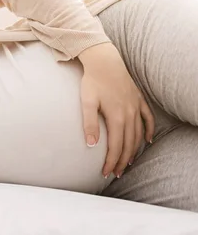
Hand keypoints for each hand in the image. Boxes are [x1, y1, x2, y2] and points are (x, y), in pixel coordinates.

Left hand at [78, 43, 154, 177]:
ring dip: (133, 150)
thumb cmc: (92, 82)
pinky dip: (148, 131)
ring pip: (138, 135)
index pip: (115, 147)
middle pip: (128, 145)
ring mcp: (136, 107)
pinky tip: (147, 141)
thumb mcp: (86, 102)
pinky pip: (148, 119)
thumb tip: (90, 145)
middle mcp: (130, 115)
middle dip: (122, 161)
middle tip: (116, 173)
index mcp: (117, 117)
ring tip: (128, 162)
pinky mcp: (138, 100)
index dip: (111, 162)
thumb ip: (89, 124)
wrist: (105, 61)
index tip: (106, 173)